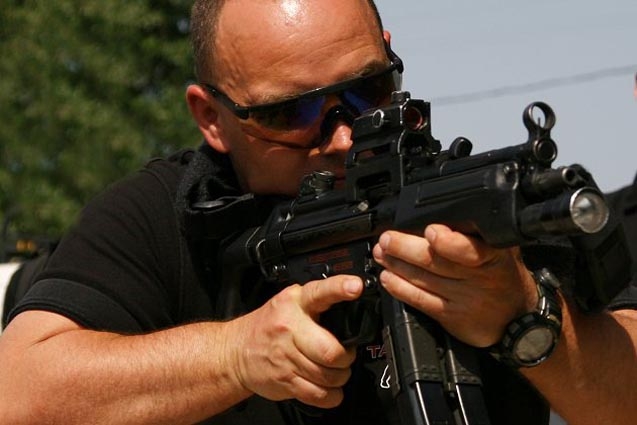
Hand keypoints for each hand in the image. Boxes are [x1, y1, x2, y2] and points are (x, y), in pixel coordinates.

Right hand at [229, 275, 362, 407]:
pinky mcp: (285, 381)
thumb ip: (318, 301)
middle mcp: (290, 328)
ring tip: (335, 370)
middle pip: (330, 350)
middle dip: (346, 358)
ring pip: (328, 376)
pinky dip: (331, 396)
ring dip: (340, 377)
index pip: (320, 292)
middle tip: (345, 355)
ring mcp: (286, 357)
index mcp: (295, 303)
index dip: (339, 288)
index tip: (355, 286)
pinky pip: (318, 395)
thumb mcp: (290, 302)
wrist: (235, 351)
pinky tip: (328, 387)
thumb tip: (352, 302)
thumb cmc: (268, 326)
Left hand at [372, 224, 537, 346]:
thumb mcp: (502, 248)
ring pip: (423, 279)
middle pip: (436, 262)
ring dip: (396, 264)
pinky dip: (400, 288)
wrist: (515, 319)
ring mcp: (463, 299)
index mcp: (492, 255)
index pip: (471, 249)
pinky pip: (421, 300)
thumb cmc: (502, 274)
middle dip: (405, 248)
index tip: (431, 231)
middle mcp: (478, 278)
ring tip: (381, 252)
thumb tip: (442, 211)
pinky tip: (387, 277)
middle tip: (386, 238)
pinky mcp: (450, 316)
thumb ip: (477, 232)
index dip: (449, 241)